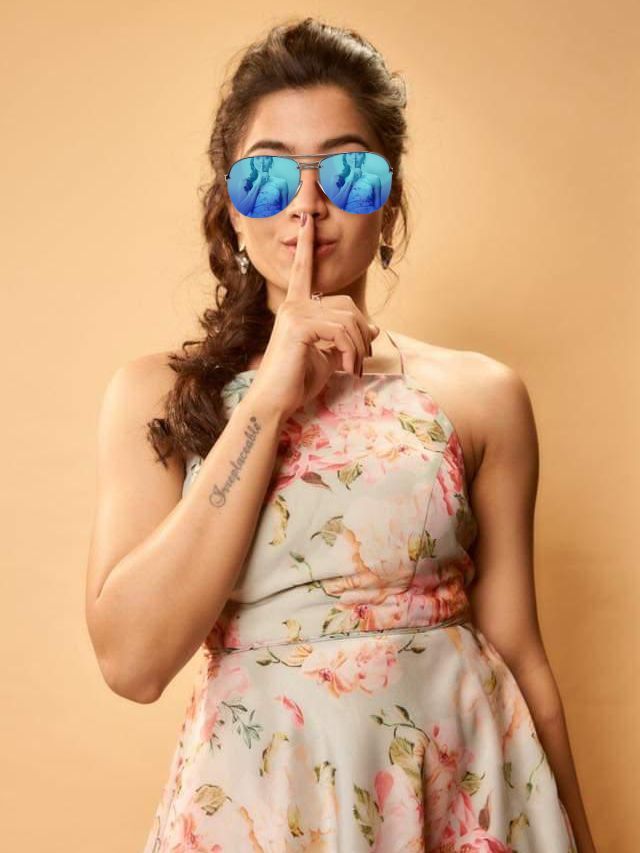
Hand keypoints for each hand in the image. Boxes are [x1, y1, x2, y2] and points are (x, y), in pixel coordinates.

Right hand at [247, 213, 379, 421]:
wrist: (275, 401)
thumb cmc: (297, 380)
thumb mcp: (328, 356)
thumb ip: (346, 338)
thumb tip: (373, 327)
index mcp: (296, 307)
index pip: (303, 271)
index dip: (306, 246)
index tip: (306, 220)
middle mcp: (293, 304)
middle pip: (347, 304)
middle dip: (362, 334)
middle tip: (361, 361)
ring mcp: (294, 312)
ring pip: (348, 320)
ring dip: (359, 348)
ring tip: (353, 369)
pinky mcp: (298, 325)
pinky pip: (341, 331)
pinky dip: (351, 353)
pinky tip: (346, 369)